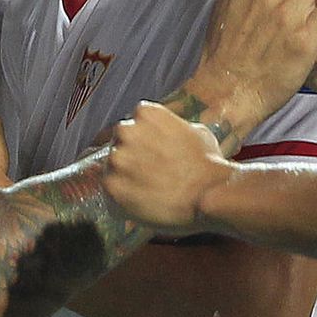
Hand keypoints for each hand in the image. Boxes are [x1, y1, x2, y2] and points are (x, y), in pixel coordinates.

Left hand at [104, 101, 231, 231]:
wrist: (208, 194)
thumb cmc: (209, 166)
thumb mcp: (197, 132)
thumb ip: (172, 129)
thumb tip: (167, 136)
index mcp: (146, 113)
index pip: (134, 123)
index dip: (142, 140)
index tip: (150, 152)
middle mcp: (126, 131)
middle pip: (119, 142)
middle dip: (131, 156)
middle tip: (148, 173)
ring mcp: (116, 159)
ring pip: (111, 167)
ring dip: (124, 177)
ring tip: (147, 190)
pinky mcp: (112, 186)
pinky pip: (108, 192)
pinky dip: (120, 199)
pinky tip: (140, 203)